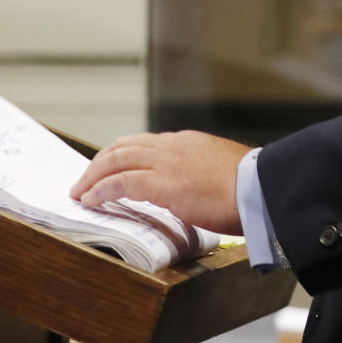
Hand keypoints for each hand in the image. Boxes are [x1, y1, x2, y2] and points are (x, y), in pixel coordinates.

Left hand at [69, 131, 250, 233]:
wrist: (260, 189)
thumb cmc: (250, 188)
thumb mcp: (223, 172)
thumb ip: (203, 175)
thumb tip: (197, 191)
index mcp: (189, 142)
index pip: (145, 143)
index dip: (122, 155)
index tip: (110, 168)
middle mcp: (173, 146)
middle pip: (124, 146)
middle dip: (100, 162)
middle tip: (86, 179)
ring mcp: (166, 162)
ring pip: (116, 159)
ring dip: (93, 175)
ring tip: (81, 190)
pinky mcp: (161, 183)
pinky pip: (119, 182)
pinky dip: (100, 189)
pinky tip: (91, 200)